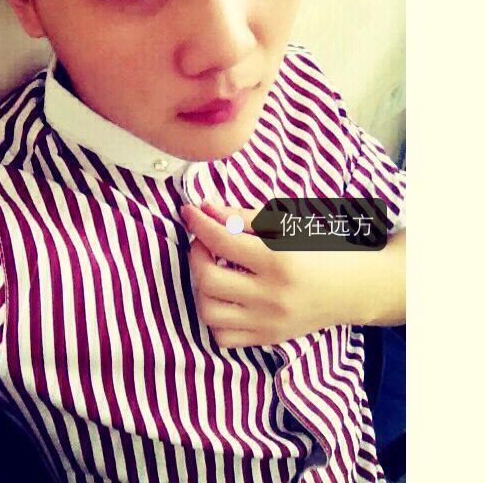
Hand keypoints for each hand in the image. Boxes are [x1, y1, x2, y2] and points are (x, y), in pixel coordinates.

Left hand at [180, 200, 361, 347]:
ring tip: (212, 267)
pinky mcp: (267, 339)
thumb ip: (242, 217)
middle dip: (195, 254)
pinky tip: (224, 296)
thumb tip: (204, 208)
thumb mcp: (287, 225)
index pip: (222, 241)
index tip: (188, 211)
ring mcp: (268, 323)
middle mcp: (272, 296)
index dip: (199, 223)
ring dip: (200, 285)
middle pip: (207, 279)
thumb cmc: (322, 249)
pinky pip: (222, 337)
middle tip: (204, 241)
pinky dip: (214, 315)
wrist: (358, 287)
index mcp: (279, 261)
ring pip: (208, 311)